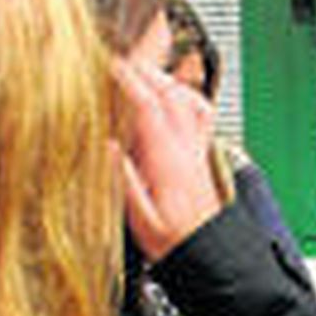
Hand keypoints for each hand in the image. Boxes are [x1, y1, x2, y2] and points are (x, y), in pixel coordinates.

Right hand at [114, 57, 223, 261]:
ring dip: (164, 80)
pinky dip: (186, 95)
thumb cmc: (173, 240)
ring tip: (141, 72)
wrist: (208, 253)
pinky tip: (173, 93)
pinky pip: (201, 113)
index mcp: (168, 161)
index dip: (131, 81)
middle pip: (170, 93)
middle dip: (145, 71)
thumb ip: (124, 182)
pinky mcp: (201, 154)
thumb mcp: (141, 220)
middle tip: (121, 62)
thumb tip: (108, 147)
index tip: (112, 65)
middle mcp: (187, 149)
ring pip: (187, 99)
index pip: (150, 107)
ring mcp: (198, 149)